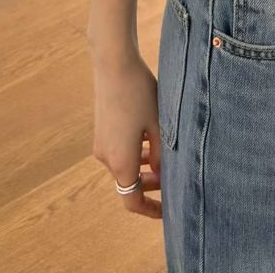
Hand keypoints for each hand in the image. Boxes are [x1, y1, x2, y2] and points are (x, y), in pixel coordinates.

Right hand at [91, 52, 162, 218]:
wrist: (114, 64)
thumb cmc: (140, 93)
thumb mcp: (158, 124)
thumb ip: (162, 154)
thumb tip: (163, 176)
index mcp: (121, 162)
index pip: (132, 201)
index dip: (150, 209)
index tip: (168, 210)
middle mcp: (106, 157)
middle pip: (128, 183)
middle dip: (150, 185)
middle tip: (172, 178)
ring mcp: (101, 144)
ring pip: (125, 165)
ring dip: (144, 167)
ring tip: (165, 155)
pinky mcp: (101, 130)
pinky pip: (119, 151)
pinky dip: (135, 152)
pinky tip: (150, 136)